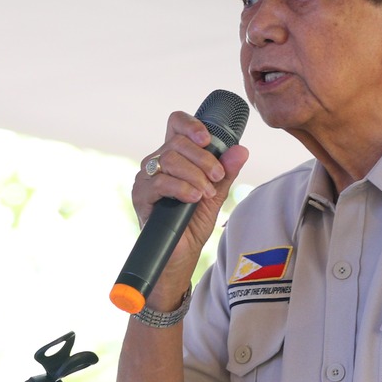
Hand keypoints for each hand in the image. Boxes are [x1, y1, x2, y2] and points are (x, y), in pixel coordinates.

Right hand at [129, 110, 248, 310]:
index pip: (176, 124)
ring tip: (206, 194)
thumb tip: (241, 149)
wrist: (180, 256)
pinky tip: (194, 198)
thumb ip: (226, 172)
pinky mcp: (140, 197)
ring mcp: (146, 179)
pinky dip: (182, 188)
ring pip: (170, 160)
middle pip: (177, 142)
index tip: (208, 138)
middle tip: (218, 177)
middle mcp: (156, 163)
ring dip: (195, 175)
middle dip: (204, 158)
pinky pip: (160, 182)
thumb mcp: (216, 195)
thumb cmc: (193, 225)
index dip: (191, 124)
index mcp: (173, 156)